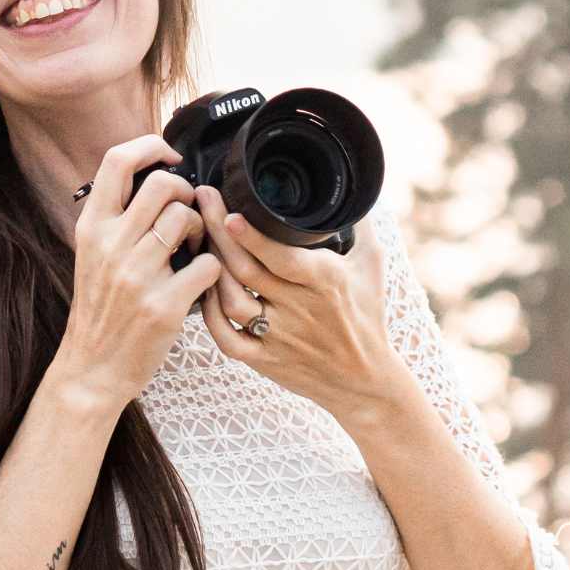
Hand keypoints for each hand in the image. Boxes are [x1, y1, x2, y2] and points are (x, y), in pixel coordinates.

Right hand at [56, 135, 222, 414]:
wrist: (92, 367)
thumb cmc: (101, 308)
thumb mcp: (92, 254)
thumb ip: (116, 217)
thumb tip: (154, 175)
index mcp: (92, 228)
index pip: (116, 161)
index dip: (150, 146)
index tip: (170, 157)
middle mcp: (111, 245)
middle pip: (163, 185)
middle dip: (186, 193)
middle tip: (187, 213)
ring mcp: (137, 275)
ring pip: (187, 218)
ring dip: (202, 229)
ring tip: (194, 247)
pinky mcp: (164, 305)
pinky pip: (208, 264)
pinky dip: (212, 268)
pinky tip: (201, 279)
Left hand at [192, 184, 406, 425]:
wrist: (365, 380)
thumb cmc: (367, 316)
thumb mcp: (371, 266)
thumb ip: (360, 225)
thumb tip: (353, 189)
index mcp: (325, 282)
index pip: (282, 257)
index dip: (252, 236)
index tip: (229, 211)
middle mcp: (299, 309)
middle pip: (246, 270)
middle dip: (217, 233)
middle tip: (200, 201)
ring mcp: (278, 337)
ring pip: (232, 302)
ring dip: (210, 270)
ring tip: (198, 238)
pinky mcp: (264, 361)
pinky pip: (227, 339)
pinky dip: (209, 316)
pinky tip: (200, 290)